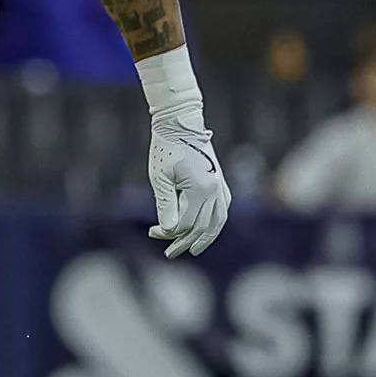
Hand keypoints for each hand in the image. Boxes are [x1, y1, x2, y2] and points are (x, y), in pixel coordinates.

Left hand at [136, 47, 229, 256]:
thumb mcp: (160, 178)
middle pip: (201, 227)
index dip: (168, 232)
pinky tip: (206, 228)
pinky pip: (223, 208)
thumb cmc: (166, 148)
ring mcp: (220, 186)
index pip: (185, 223)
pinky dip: (216, 222)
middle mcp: (215, 190)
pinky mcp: (220, 181)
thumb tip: (169, 230)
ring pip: (218, 221)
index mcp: (200, 190)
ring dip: (205, 238)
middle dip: (184, 241)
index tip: (152, 231)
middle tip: (169, 253)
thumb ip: (166, 205)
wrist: (180, 123)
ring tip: (194, 249)